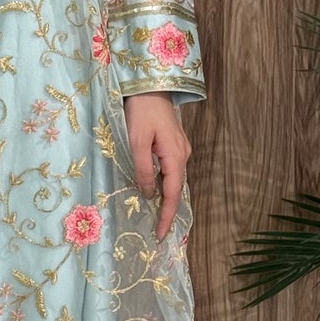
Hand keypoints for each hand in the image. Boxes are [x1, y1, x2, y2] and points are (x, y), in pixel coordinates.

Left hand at [122, 92, 190, 239]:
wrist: (149, 85)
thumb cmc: (141, 111)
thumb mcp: (136, 141)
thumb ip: (143, 169)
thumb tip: (149, 193)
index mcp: (176, 156)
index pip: (172, 194)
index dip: (166, 215)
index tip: (162, 235)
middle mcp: (183, 154)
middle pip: (176, 188)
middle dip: (168, 210)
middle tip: (159, 232)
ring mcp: (180, 148)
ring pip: (173, 179)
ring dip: (165, 197)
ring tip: (157, 217)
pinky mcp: (173, 143)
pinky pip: (170, 169)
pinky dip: (164, 183)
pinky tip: (156, 189)